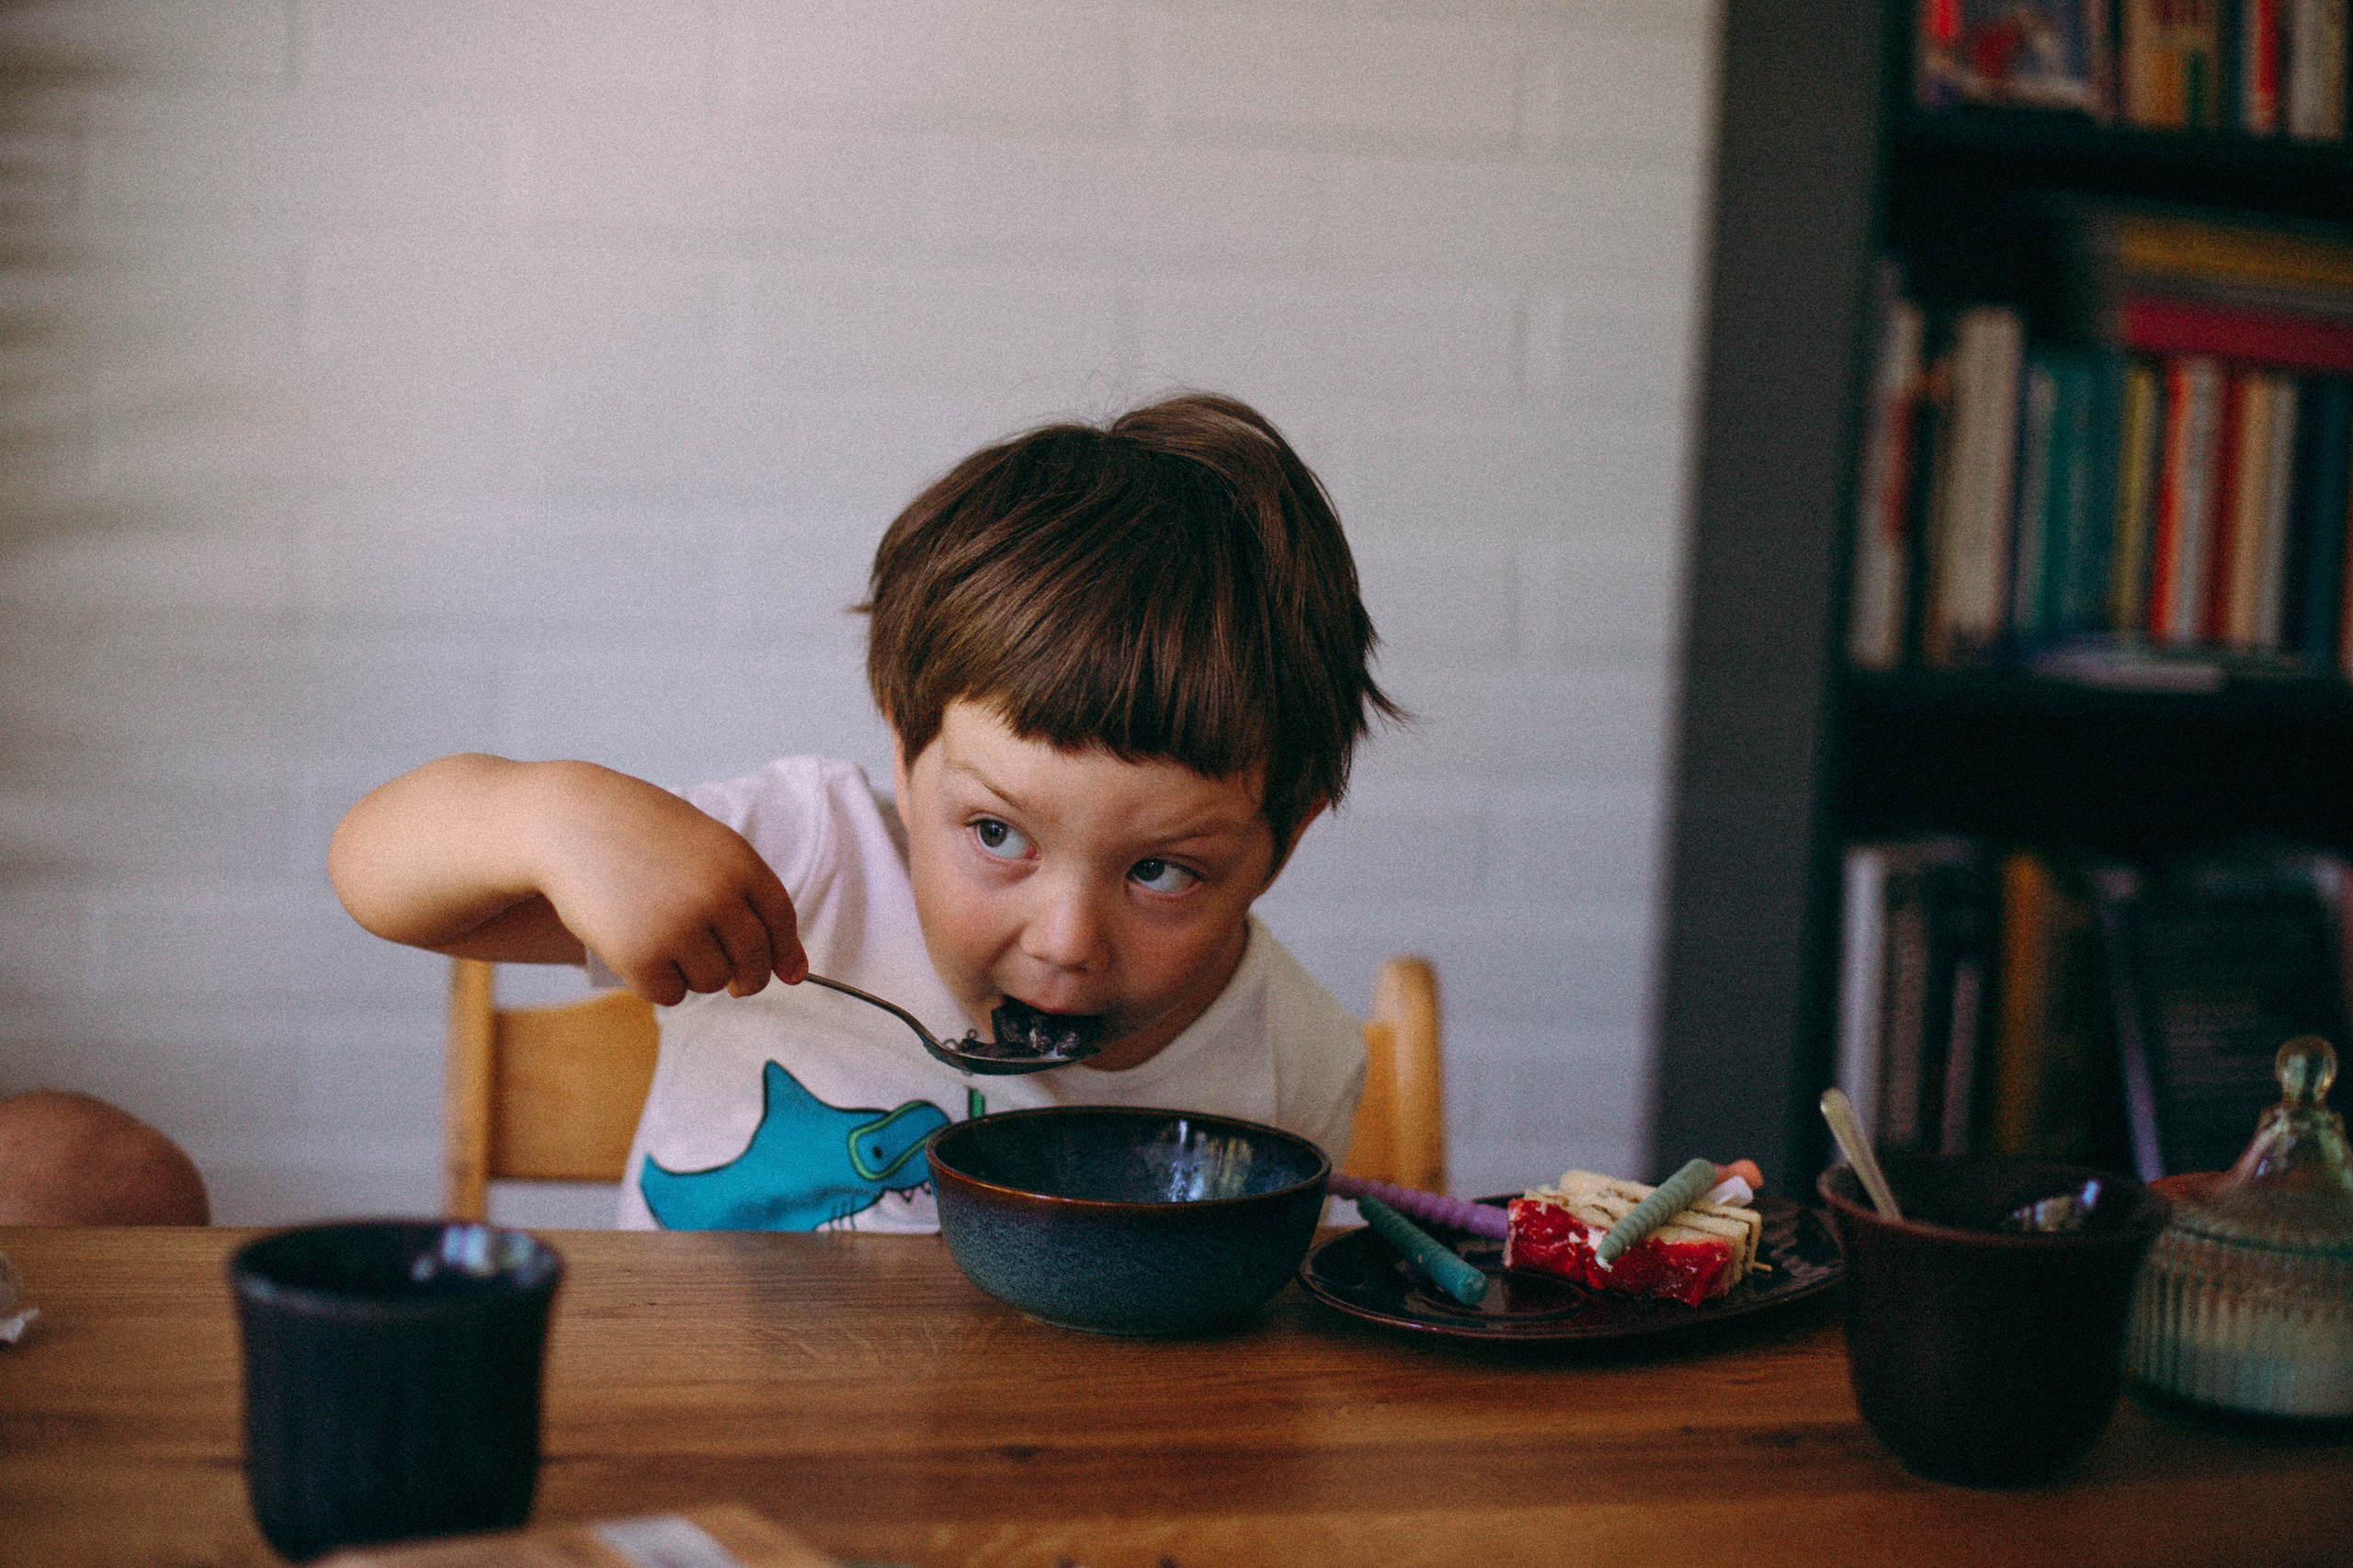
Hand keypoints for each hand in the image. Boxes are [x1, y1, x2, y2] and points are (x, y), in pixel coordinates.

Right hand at [529, 764, 806, 1005]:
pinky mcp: (639, 955)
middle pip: (753, 962)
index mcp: (740, 863)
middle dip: (747, 979)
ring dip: (694, 972)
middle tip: (731, 978)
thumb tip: (798, 974)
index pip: (782, 923)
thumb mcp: (707, 847)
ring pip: (712, 982)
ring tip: (664, 937)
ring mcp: (678, 926)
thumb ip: (752, 901)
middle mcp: (716, 895)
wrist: (568, 822)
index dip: (784, 953)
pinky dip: (658, 982)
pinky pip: (670, 994)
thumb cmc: (641, 834)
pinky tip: (637, 949)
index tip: (786, 973)